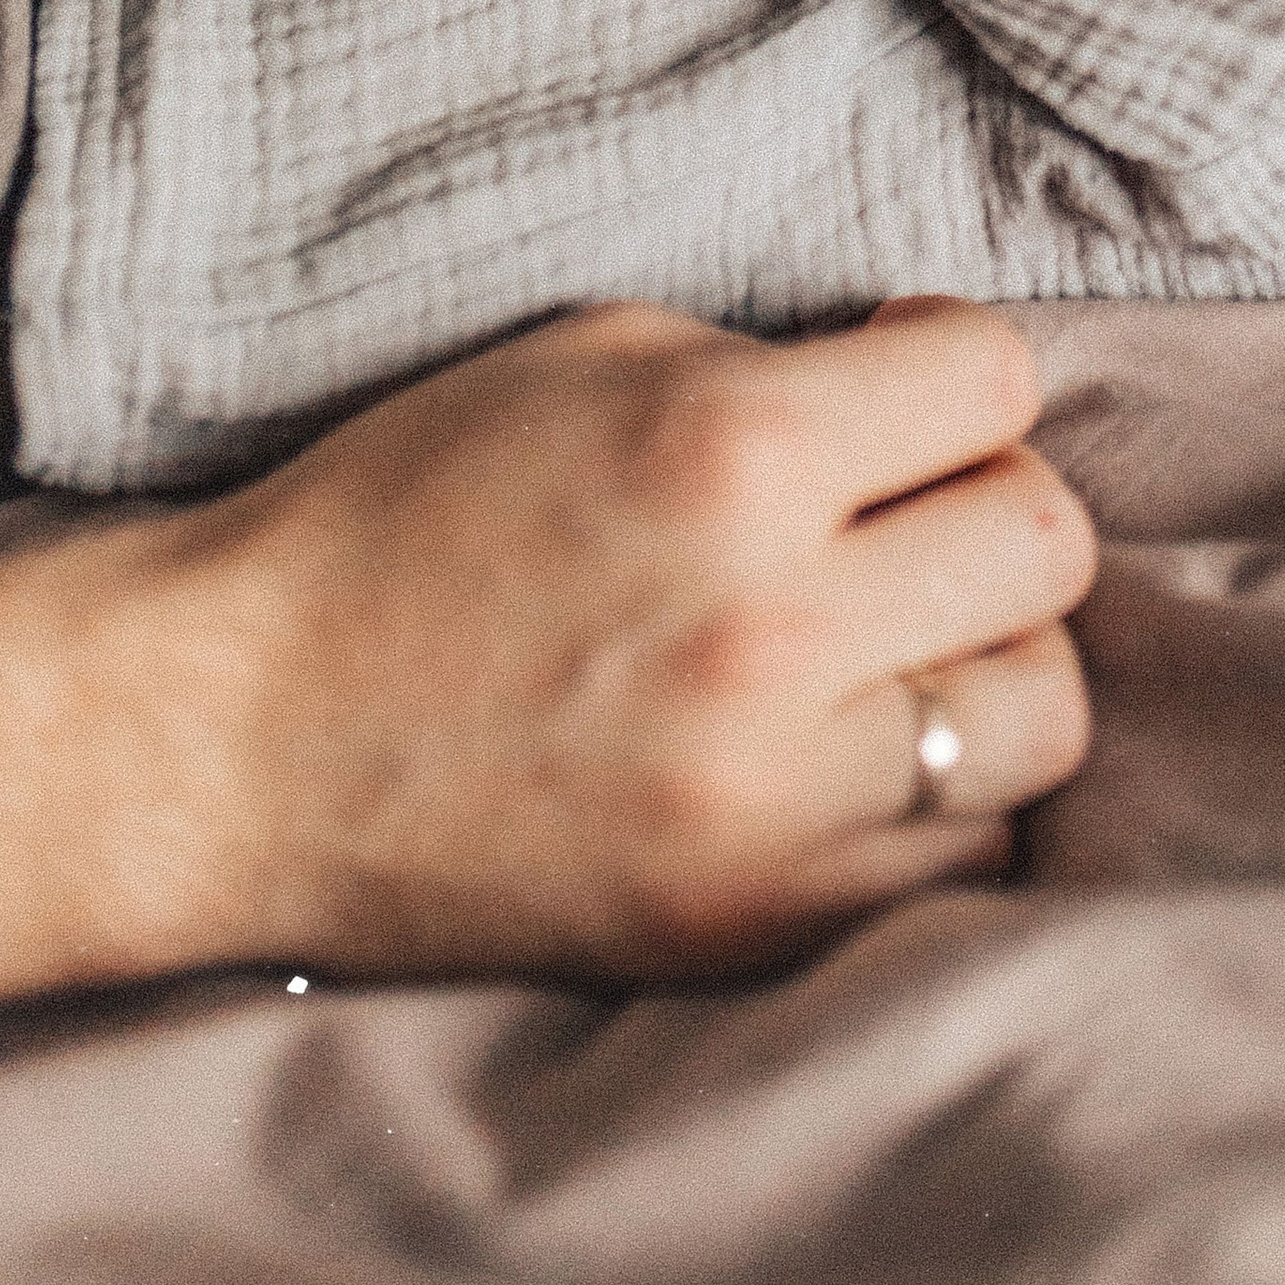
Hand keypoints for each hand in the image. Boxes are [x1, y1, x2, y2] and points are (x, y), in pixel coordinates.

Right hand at [0, 301, 1094, 1030]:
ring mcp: (776, 799)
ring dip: (985, 656)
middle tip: (897, 519)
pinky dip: (940, 796)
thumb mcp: (598, 362)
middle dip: (980, 504)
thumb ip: (787, 371)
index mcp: (734, 451)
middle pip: (1044, 539)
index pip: (997, 377)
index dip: (952, 376)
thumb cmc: (412, 513)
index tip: (902, 398)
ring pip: (1043, 709)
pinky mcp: (759, 922)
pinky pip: (970, 855)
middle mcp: (775, 626)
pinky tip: (851, 752)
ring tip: (892, 642)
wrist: (240, 737)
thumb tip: (938, 394)